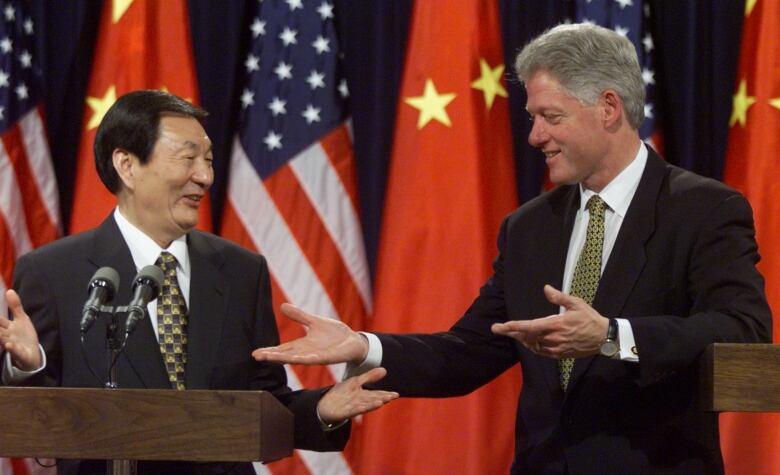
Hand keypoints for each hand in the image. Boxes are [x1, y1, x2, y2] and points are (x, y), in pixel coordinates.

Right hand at [0, 290, 41, 370]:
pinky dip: (12, 348)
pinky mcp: (19, 353)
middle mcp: (7, 335)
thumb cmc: (24, 336)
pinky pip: (15, 350)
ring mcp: (12, 344)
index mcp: (7, 327)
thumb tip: (9, 290)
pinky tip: (9, 345)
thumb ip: (15, 306)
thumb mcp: (22, 319)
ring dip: (0, 335)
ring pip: (3, 339)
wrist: (32, 354)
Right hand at [252, 303, 368, 364]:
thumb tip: (282, 306)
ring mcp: (316, 356)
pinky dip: (304, 358)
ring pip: (296, 358)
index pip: (282, 349)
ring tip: (269, 358)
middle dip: (271, 356)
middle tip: (256, 356)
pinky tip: (294, 358)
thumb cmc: (335, 334)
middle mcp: (307, 353)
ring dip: (283, 359)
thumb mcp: (314, 322)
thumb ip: (299, 316)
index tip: (255, 353)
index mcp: (302, 345)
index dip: (269, 351)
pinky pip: (314, 359)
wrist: (354, 342)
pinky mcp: (327, 358)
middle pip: (285, 355)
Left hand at [317, 367, 398, 423]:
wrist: (325, 405)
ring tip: (381, 402)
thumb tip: (385, 370)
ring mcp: (352, 408)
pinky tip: (362, 407)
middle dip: (382, 398)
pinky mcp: (344, 413)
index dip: (386, 394)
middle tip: (393, 397)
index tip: (396, 394)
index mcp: (364, 395)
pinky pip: (351, 411)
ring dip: (372, 404)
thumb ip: (369, 377)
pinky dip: (357, 409)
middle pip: (373, 399)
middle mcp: (360, 402)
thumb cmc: (342, 394)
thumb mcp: (355, 382)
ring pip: (364, 405)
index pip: (377, 394)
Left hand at [491, 285, 608, 358]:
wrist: (603, 338)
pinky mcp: (559, 354)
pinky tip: (528, 341)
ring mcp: (556, 348)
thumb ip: (559, 297)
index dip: (512, 327)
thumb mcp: (576, 303)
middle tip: (498, 329)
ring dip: (521, 338)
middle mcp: (553, 338)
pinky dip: (532, 346)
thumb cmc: (590, 318)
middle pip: (526, 337)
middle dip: (511, 332)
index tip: (499, 327)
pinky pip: (541, 351)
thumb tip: (546, 288)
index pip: (528, 326)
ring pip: (532, 345)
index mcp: (555, 325)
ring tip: (512, 332)